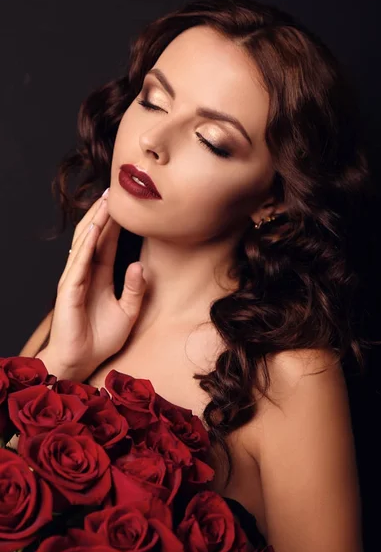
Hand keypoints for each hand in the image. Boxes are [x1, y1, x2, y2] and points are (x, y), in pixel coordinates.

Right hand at [36, 189, 145, 381]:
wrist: (82, 360)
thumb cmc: (101, 339)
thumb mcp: (128, 312)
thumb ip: (135, 289)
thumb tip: (140, 264)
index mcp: (100, 276)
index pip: (108, 243)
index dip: (115, 224)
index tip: (125, 204)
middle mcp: (86, 273)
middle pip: (95, 236)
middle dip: (104, 214)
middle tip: (114, 191)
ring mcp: (76, 279)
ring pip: (86, 243)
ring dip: (96, 221)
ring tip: (106, 201)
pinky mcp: (70, 289)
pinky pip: (80, 262)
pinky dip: (88, 244)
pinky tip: (96, 228)